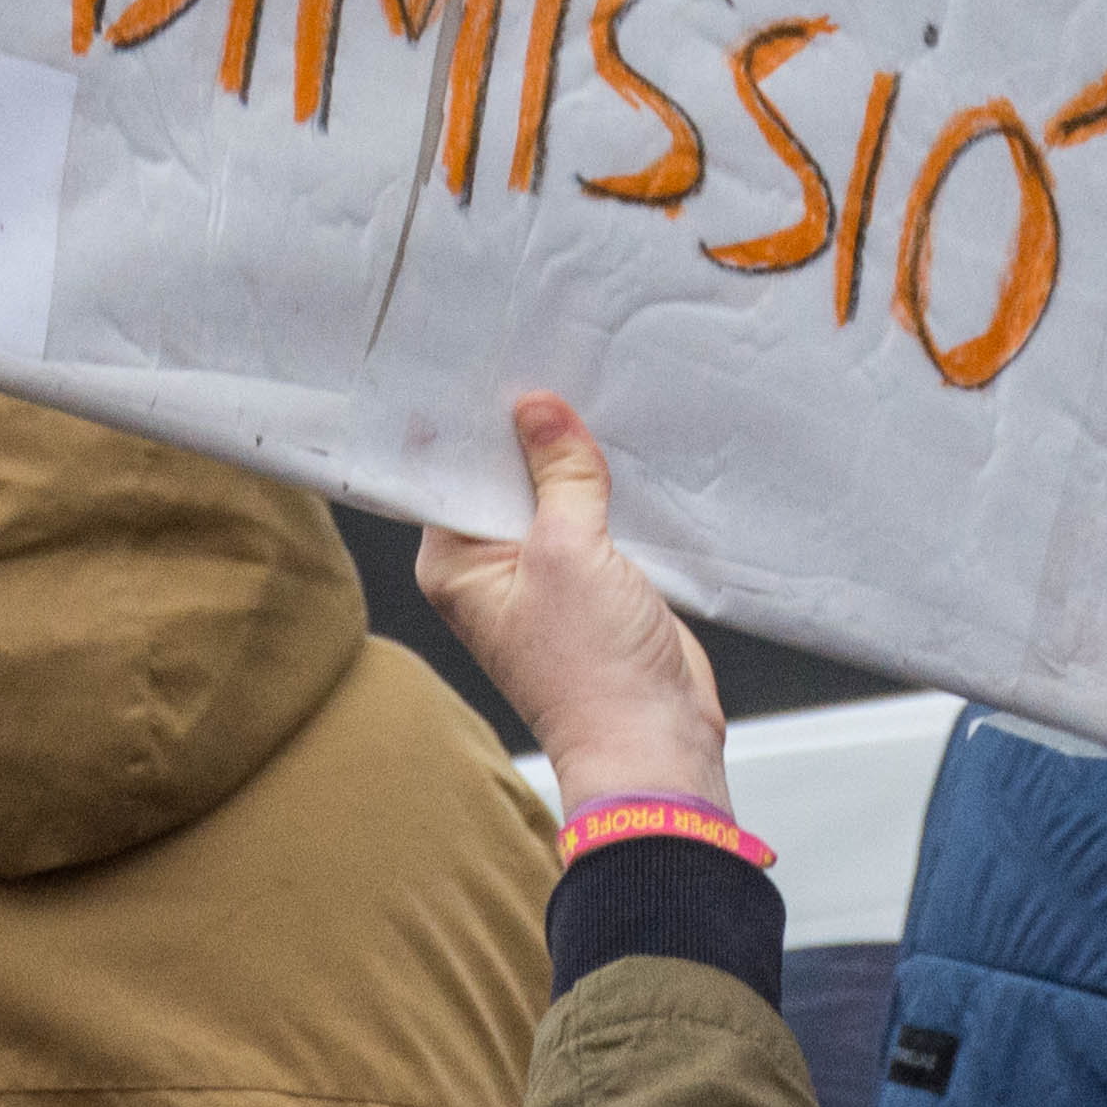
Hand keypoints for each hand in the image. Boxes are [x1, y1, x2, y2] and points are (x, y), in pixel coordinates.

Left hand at [415, 393, 733, 824]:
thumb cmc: (593, 672)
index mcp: (456, 565)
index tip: (498, 364)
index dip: (476, 420)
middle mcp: (492, 569)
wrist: (655, 742)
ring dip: (578, 461)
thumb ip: (558, 475)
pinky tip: (629, 450)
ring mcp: (545, 575)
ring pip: (556, 495)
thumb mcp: (569, 551)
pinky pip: (595, 518)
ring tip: (597, 396)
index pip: (451, 470)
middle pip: (506, 477)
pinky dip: (611, 491)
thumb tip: (538, 410)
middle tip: (555, 365)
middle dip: (534, 433)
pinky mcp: (594, 581)